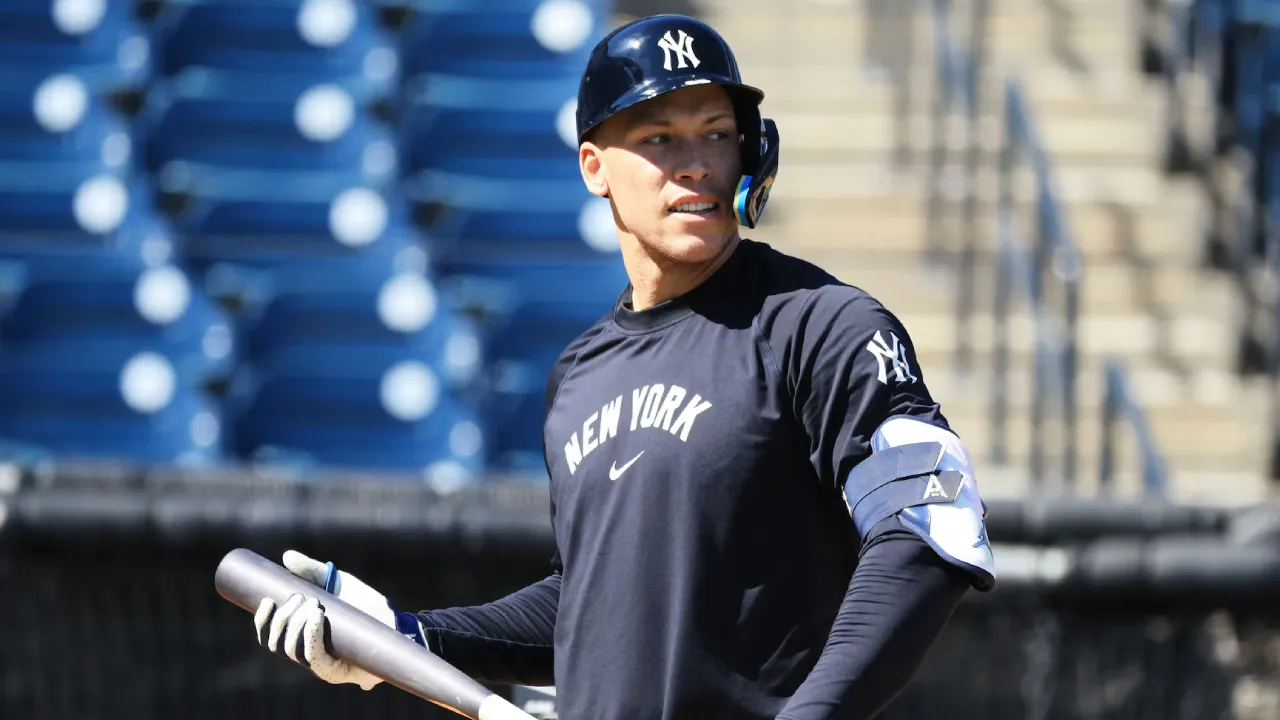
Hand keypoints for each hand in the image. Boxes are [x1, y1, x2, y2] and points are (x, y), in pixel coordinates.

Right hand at [254, 550, 424, 690]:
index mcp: (300, 634)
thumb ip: (313, 571)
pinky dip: (310, 636)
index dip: (262, 621)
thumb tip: (287, 557)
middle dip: (283, 617)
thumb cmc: (364, 603)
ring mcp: (320, 665)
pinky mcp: (335, 671)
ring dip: (297, 624)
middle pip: (277, 643)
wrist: (393, 619)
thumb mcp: (337, 583)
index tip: (267, 599)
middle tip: (301, 596)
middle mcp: (306, 652)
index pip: (269, 635)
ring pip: (292, 650)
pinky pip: (314, 658)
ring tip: (314, 604)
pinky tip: (316, 617)